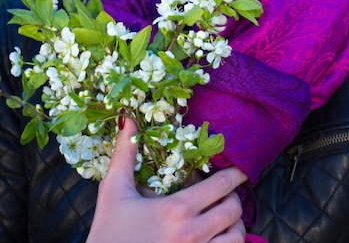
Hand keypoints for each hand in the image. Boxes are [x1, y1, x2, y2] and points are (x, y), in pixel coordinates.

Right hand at [86, 117, 246, 242]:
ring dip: (235, 224)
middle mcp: (193, 234)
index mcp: (176, 209)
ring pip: (237, 237)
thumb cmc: (108, 234)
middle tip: (225, 192)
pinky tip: (216, 238)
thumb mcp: (113, 192)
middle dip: (233, 197)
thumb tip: (126, 118)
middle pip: (233, 210)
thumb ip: (123, 155)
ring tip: (223, 217)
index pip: (220, 186)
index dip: (235, 174)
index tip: (240, 169)